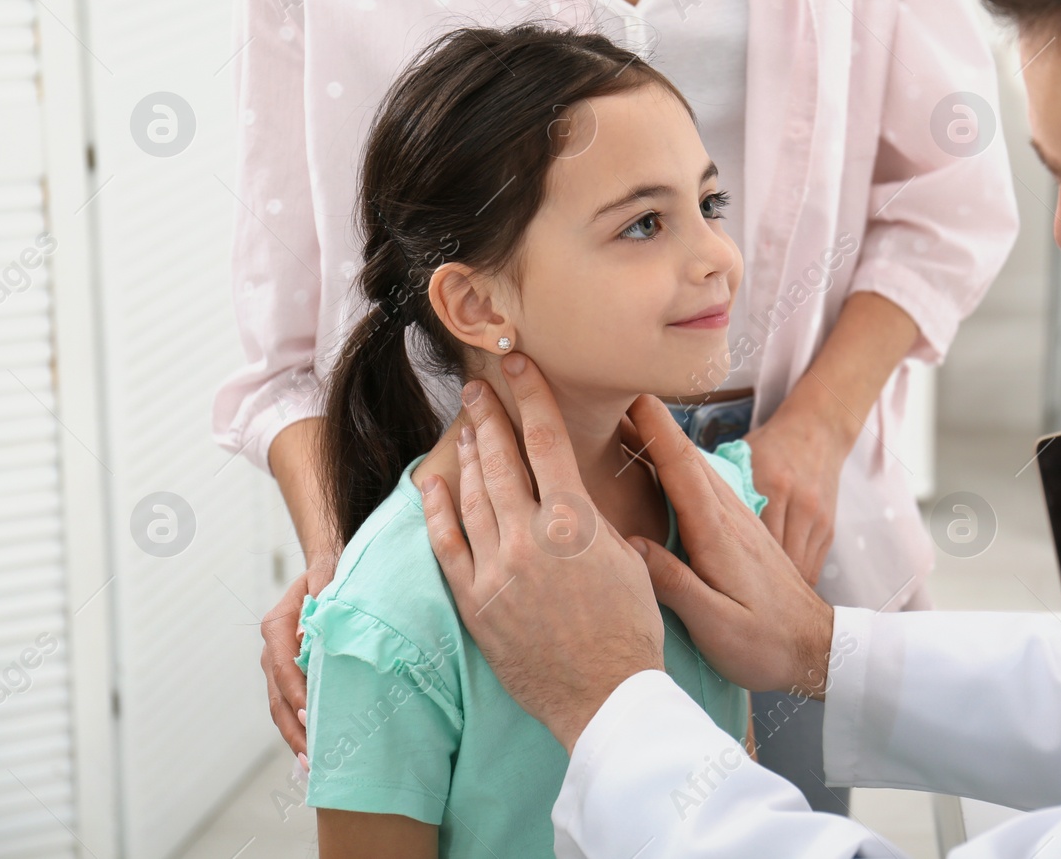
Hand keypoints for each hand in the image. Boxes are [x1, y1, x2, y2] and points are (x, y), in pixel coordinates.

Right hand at [262, 555, 335, 759]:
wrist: (324, 572)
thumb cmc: (330, 572)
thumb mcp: (327, 574)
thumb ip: (322, 592)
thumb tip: (307, 632)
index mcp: (277, 627)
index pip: (283, 667)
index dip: (295, 693)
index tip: (308, 715)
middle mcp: (272, 650)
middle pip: (278, 697)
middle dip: (294, 729)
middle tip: (314, 757)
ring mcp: (276, 667)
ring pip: (281, 708)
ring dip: (296, 737)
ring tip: (316, 765)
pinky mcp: (288, 677)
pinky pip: (289, 707)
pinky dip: (300, 729)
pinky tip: (316, 752)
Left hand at [421, 358, 664, 754]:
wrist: (605, 695)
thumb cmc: (629, 631)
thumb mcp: (628, 559)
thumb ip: (594, 522)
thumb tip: (574, 496)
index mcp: (575, 521)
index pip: (546, 440)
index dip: (530, 395)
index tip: (518, 365)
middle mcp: (530, 537)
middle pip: (500, 460)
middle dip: (488, 417)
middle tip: (476, 389)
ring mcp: (497, 569)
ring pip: (472, 495)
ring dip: (466, 454)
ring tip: (463, 425)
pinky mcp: (475, 601)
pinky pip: (446, 545)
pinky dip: (436, 510)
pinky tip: (431, 483)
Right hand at [623, 395, 836, 697]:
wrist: (814, 650)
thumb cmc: (765, 644)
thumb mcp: (717, 624)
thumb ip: (674, 583)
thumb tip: (627, 543)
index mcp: (718, 534)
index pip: (681, 468)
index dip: (654, 429)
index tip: (626, 394)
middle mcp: (728, 517)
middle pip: (683, 457)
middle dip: (646, 423)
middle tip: (605, 397)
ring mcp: (735, 521)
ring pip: (693, 469)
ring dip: (659, 441)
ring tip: (621, 421)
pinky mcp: (738, 531)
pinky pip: (700, 486)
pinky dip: (674, 465)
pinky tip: (658, 465)